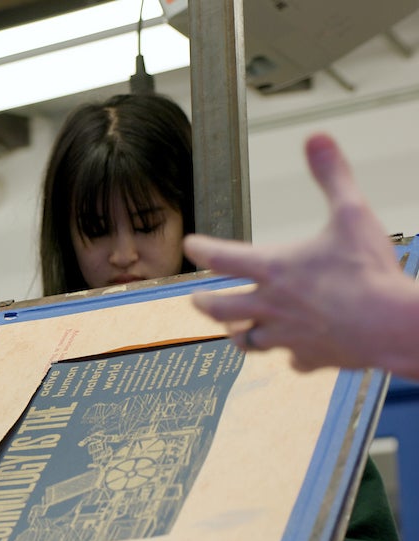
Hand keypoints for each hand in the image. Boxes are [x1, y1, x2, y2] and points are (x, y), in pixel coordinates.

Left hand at [183, 133, 407, 372]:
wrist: (393, 325)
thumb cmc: (370, 272)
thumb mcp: (352, 213)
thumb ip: (331, 176)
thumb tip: (317, 137)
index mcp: (274, 269)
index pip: (221, 257)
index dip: (201, 248)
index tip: (189, 245)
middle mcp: (271, 305)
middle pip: (220, 308)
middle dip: (204, 303)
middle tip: (196, 300)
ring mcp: (288, 335)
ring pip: (248, 341)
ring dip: (239, 334)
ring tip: (234, 330)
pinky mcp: (312, 358)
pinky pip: (294, 361)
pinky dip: (292, 356)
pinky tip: (295, 355)